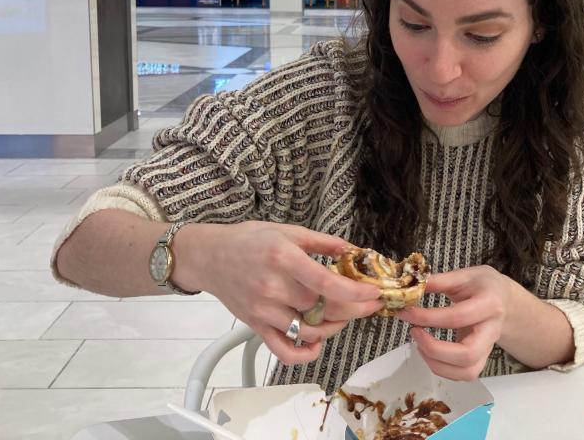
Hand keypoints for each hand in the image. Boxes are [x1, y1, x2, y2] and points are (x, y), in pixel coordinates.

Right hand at [182, 221, 382, 364]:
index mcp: (284, 259)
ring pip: (309, 332)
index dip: (356, 293)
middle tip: (368, 304)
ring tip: (343, 316)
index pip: (327, 284)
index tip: (374, 294)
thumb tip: (352, 250)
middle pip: (323, 310)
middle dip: (353, 309)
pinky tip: (317, 343)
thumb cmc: (247, 240)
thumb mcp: (287, 231)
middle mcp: (273, 288)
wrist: (209, 256)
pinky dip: (304, 354)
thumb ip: (322, 242)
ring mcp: (264, 311)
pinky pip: (282, 351)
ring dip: (333, 327)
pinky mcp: (256, 326)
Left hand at [398, 266, 514, 380]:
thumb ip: (441, 280)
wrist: (504, 300)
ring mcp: (488, 349)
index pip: (457, 317)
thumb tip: (414, 285)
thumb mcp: (466, 275)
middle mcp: (492, 331)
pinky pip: (464, 375)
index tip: (406, 312)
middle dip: (434, 349)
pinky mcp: (481, 359)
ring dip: (436, 363)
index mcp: (490, 304)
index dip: (428, 317)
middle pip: (467, 354)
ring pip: (467, 372)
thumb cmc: (483, 286)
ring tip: (419, 344)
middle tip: (414, 332)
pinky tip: (428, 352)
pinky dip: (443, 369)